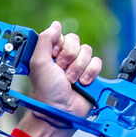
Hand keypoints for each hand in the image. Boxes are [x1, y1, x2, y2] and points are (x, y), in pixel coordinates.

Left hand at [17, 22, 101, 136]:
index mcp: (51, 54)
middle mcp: (65, 58)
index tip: (54, 58)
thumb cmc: (46, 92)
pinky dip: (89, 74)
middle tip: (62, 71)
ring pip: (87, 52)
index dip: (59, 47)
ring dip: (78, 68)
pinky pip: (97, 63)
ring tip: (71, 81)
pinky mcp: (91, 74)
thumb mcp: (38, 63)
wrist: (61, 112)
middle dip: (69, 58)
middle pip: (76, 41)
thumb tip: (55, 24)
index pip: (62, 36)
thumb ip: (45, 40)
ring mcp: (79, 66)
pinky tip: (82, 84)